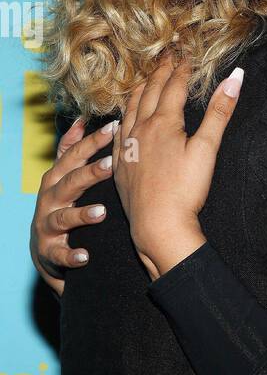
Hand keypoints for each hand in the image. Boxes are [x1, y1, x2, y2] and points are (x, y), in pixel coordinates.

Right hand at [30, 116, 116, 294]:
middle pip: (69, 182)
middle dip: (89, 173)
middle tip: (110, 165)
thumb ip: (69, 150)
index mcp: (56, 178)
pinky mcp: (49, 251)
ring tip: (101, 212)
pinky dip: (72, 255)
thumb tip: (81, 118)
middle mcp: (50, 199)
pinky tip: (85, 256)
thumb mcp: (62, 177)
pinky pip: (61, 254)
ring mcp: (47, 225)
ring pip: (63, 218)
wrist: (45, 250)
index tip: (113, 127)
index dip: (92, 141)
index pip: (73, 156)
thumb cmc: (60, 206)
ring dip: (81, 215)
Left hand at [113, 56, 243, 279]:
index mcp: (163, 122)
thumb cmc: (185, 189)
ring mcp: (127, 146)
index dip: (181, 69)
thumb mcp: (207, 149)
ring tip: (143, 79)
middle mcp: (141, 129)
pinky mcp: (120, 163)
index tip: (186, 55)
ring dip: (138, 90)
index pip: (173, 87)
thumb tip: (236, 77)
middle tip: (165, 57)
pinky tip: (122, 118)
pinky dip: (122, 117)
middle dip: (159, 73)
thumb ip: (220, 111)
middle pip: (149, 93)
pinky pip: (117, 132)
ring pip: (129, 109)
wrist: (157, 225)